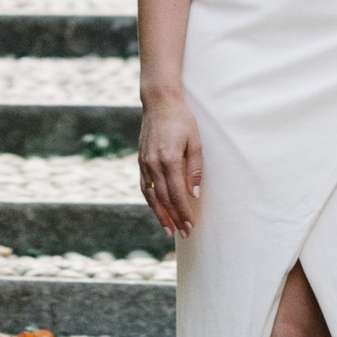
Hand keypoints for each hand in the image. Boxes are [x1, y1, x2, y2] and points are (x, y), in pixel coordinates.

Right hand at [138, 95, 204, 239]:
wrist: (159, 103)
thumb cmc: (182, 120)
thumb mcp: (195, 141)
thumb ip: (195, 169)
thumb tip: (194, 194)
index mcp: (169, 160)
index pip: (177, 194)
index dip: (184, 212)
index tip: (191, 225)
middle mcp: (154, 165)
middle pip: (164, 199)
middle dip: (175, 218)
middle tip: (184, 232)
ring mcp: (145, 164)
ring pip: (152, 196)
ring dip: (160, 215)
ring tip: (168, 229)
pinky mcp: (141, 162)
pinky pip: (145, 187)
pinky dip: (151, 201)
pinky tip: (157, 210)